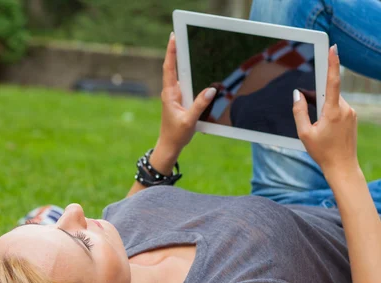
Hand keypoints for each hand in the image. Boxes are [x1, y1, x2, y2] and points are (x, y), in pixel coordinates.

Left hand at [159, 33, 216, 153]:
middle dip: (178, 52)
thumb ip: (200, 105)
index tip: (173, 37)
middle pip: (174, 68)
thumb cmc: (176, 135)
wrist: (169, 146)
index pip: (169, 68)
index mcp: (170, 94)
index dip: (171, 52)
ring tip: (192, 50)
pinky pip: (186, 86)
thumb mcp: (189, 120)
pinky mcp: (180, 101)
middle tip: (183, 36)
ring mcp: (175, 96)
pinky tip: (199, 74)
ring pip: (181, 76)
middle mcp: (171, 92)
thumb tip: (211, 90)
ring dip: (185, 64)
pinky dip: (191, 78)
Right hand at [292, 45, 358, 173]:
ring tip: (318, 127)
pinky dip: (329, 112)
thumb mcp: (304, 133)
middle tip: (308, 109)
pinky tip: (326, 128)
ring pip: (333, 101)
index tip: (333, 48)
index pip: (333, 81)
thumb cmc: (323, 153)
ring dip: (323, 106)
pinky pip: (339, 108)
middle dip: (316, 97)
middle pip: (328, 93)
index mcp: (333, 111)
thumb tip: (297, 94)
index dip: (332, 63)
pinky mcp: (353, 117)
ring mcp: (352, 113)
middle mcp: (346, 109)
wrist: (343, 168)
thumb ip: (299, 111)